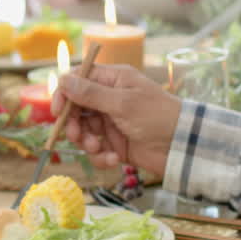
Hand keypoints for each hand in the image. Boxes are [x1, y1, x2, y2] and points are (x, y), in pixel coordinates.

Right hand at [51, 64, 179, 174]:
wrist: (182, 147)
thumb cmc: (157, 116)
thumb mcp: (122, 103)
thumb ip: (91, 93)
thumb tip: (63, 79)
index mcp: (113, 80)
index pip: (78, 79)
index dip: (64, 94)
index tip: (58, 112)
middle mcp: (109, 99)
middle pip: (76, 108)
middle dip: (74, 124)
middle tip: (78, 136)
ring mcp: (111, 122)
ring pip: (84, 131)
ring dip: (88, 142)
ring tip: (100, 149)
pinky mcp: (115, 144)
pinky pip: (96, 150)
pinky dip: (101, 157)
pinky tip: (114, 160)